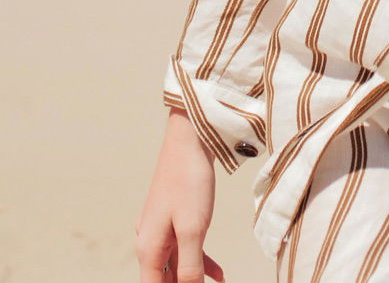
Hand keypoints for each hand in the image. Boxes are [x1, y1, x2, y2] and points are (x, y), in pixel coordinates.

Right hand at [135, 111, 223, 282]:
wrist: (189, 140)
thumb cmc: (188, 182)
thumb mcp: (192, 229)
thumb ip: (190, 266)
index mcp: (149, 249)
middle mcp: (150, 242)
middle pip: (164, 279)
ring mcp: (161, 229)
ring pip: (176, 265)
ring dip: (194, 278)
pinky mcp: (174, 218)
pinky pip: (184, 248)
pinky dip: (199, 261)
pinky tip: (218, 274)